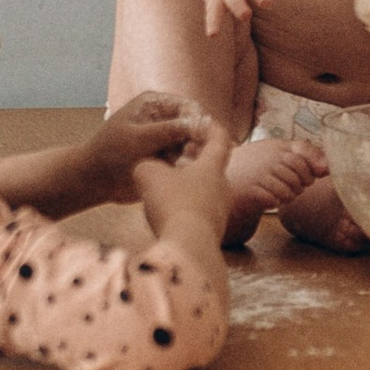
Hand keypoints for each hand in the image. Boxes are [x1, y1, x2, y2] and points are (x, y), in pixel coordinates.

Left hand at [70, 93, 208, 208]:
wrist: (96, 180)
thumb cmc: (110, 153)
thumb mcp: (139, 138)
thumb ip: (169, 129)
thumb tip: (201, 123)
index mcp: (155, 103)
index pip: (189, 107)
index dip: (198, 123)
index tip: (198, 140)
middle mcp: (164, 118)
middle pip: (195, 126)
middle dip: (196, 141)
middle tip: (190, 157)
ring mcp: (167, 138)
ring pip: (193, 145)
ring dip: (191, 156)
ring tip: (180, 167)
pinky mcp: (168, 157)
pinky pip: (187, 160)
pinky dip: (186, 167)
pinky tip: (177, 174)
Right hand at [137, 113, 233, 246]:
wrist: (187, 247)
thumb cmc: (173, 203)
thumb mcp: (149, 173)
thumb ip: (147, 163)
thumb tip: (147, 166)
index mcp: (212, 166)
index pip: (220, 138)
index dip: (210, 127)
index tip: (201, 121)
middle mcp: (223, 187)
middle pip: (211, 167)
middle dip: (194, 161)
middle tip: (176, 156)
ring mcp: (220, 211)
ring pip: (205, 191)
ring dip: (188, 187)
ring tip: (166, 187)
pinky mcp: (212, 232)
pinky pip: (198, 213)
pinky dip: (185, 209)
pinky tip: (167, 214)